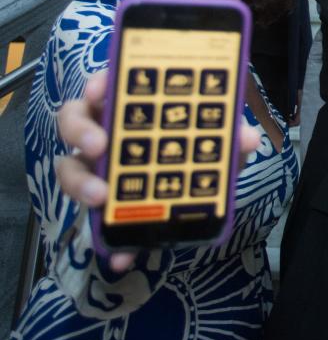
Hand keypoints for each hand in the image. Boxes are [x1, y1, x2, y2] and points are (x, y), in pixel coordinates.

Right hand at [56, 72, 258, 271]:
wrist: (200, 196)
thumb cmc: (200, 152)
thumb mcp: (220, 143)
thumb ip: (231, 138)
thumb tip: (246, 137)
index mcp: (131, 107)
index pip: (106, 85)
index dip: (99, 83)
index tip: (102, 88)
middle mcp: (106, 132)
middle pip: (74, 120)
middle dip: (81, 130)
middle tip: (99, 144)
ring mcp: (98, 168)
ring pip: (70, 168)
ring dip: (81, 183)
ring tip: (100, 197)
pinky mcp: (102, 205)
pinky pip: (94, 221)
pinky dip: (109, 239)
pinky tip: (123, 256)